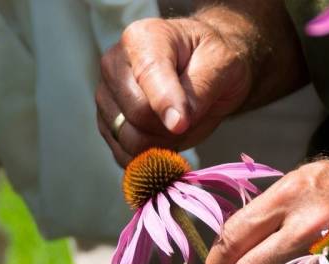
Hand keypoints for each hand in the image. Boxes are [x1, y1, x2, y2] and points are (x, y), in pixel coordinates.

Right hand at [96, 16, 251, 165]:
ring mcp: (106, 97)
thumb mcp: (222, 64)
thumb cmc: (214, 60)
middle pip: (137, 115)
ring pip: (130, 140)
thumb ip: (198, 90)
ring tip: (178, 123)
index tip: (183, 124)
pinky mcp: (107, 125)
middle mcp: (114, 65)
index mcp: (141, 40)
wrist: (206, 68)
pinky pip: (125, 155)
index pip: (148, 80)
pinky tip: (165, 140)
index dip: (167, 106)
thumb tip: (176, 123)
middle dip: (171, 127)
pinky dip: (150, 157)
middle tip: (192, 115)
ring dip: (163, 143)